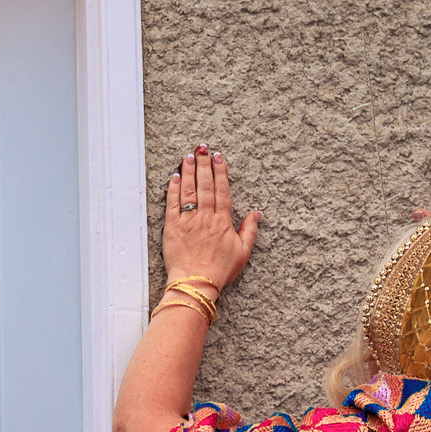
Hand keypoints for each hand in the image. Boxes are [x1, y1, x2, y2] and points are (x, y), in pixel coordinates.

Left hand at [161, 145, 260, 296]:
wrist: (196, 283)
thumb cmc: (219, 270)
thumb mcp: (243, 252)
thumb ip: (250, 231)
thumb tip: (257, 213)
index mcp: (223, 222)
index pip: (222, 191)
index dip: (220, 172)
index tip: (218, 157)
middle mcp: (206, 218)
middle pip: (205, 186)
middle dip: (204, 164)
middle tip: (203, 147)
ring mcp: (188, 222)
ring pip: (189, 191)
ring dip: (189, 171)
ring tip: (189, 156)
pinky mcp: (172, 228)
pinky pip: (173, 204)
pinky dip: (173, 189)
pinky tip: (175, 176)